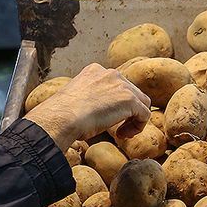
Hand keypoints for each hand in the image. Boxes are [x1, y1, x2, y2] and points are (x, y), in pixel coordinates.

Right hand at [24, 63, 150, 151]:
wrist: (62, 117)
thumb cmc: (63, 114)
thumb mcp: (77, 100)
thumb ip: (91, 99)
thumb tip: (97, 111)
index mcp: (95, 71)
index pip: (116, 85)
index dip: (116, 104)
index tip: (107, 118)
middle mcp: (110, 74)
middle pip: (132, 92)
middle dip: (127, 112)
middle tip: (117, 129)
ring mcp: (122, 85)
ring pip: (141, 103)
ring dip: (134, 120)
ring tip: (122, 133)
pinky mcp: (130, 99)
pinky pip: (144, 115)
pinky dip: (138, 127)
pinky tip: (123, 135)